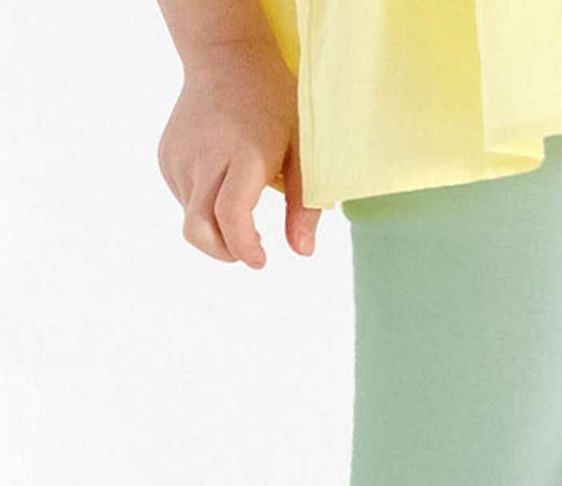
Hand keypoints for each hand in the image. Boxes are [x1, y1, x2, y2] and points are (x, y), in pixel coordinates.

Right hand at [156, 41, 320, 265]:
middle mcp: (203, 158)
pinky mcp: (166, 158)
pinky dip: (204, 208)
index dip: (243, 246)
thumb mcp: (302, 149)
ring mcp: (179, 158)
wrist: (225, 57)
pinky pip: (184, 200)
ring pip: (191, 219)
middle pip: (199, 228)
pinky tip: (222, 184)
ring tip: (243, 210)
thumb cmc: (273, 105)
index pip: (229, 213)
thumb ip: (303, 203)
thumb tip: (302, 252)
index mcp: (242, 155)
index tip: (260, 260)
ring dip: (217, 230)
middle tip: (251, 250)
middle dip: (224, 253)